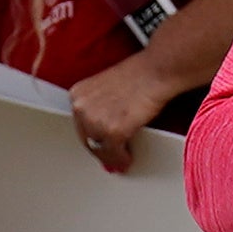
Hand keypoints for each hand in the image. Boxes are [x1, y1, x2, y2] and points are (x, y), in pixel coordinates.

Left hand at [67, 54, 178, 174]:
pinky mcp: (113, 131)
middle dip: (100, 150)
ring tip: (121, 160)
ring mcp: (95, 120)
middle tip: (110, 158)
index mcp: (77, 94)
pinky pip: (114, 154)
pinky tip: (127, 159)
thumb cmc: (138, 76)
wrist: (155, 72)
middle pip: (87, 139)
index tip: (99, 145)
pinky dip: (122, 159)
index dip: (92, 137)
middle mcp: (81, 107)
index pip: (80, 125)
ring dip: (112, 157)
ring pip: (100, 150)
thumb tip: (102, 136)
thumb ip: (100, 111)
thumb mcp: (107, 89)